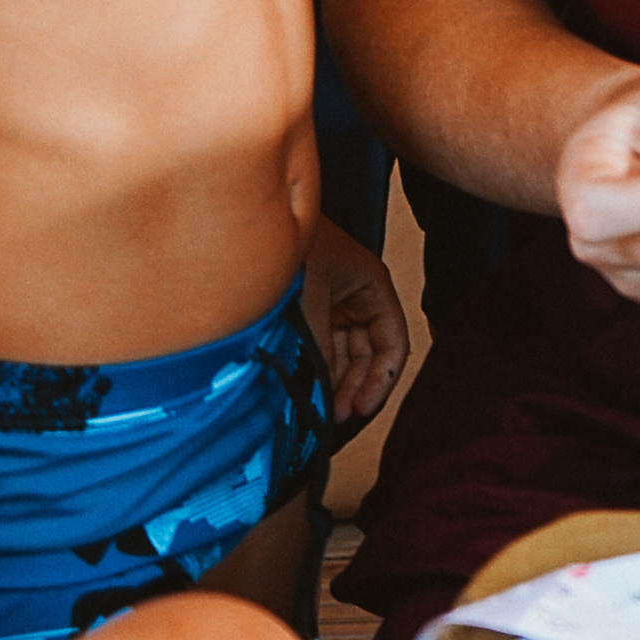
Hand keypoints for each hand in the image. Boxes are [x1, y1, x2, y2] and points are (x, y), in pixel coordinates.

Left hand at [301, 211, 411, 423]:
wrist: (247, 223)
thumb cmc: (288, 247)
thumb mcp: (309, 301)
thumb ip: (320, 348)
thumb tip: (322, 393)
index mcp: (371, 286)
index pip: (393, 342)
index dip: (383, 378)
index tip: (362, 408)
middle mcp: (356, 297)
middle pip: (369, 354)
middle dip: (356, 386)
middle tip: (336, 416)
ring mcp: (332, 305)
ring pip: (345, 355)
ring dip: (336, 382)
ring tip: (321, 409)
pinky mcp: (309, 311)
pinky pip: (322, 347)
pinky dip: (318, 368)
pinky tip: (307, 389)